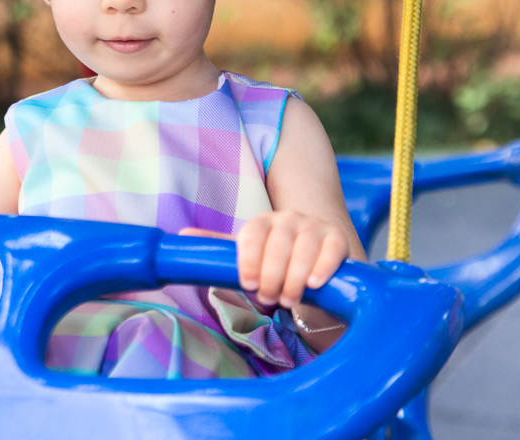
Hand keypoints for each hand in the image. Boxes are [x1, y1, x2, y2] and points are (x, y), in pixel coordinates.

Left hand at [182, 210, 349, 307]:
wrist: (313, 256)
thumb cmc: (273, 258)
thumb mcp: (246, 253)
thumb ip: (218, 245)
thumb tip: (183, 234)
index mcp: (262, 223)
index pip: (252, 235)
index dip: (248, 260)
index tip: (248, 284)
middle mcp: (288, 220)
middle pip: (278, 244)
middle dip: (272, 275)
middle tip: (270, 299)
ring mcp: (313, 227)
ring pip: (304, 248)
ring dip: (294, 277)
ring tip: (288, 298)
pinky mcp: (336, 238)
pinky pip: (331, 249)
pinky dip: (323, 266)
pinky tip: (313, 283)